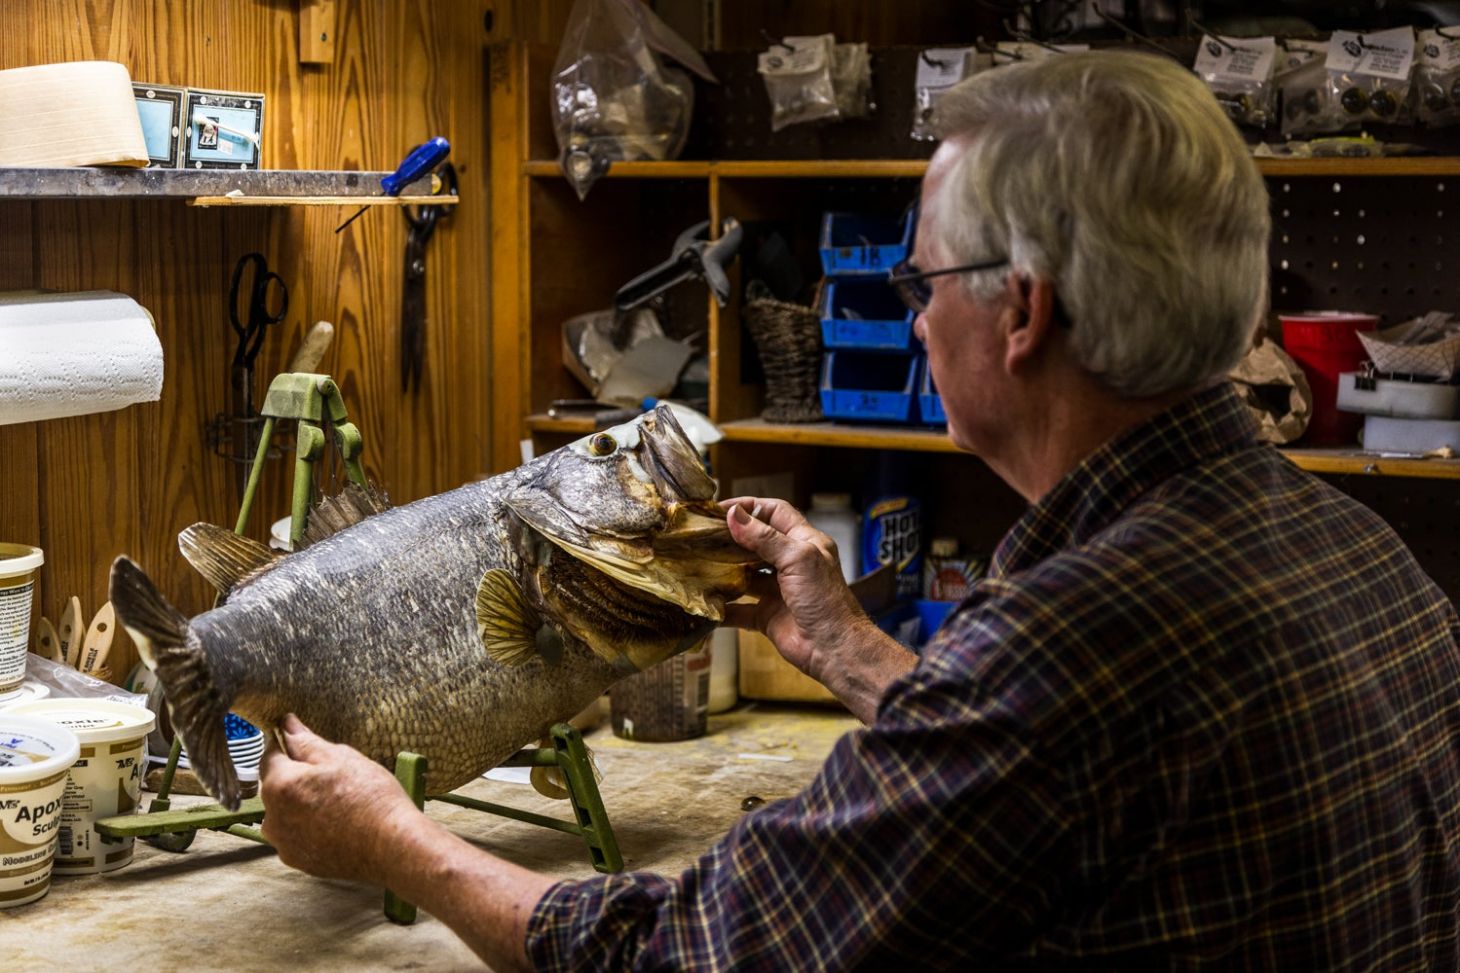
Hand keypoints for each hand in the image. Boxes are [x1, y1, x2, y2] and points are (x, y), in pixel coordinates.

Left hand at [259, 713, 423, 884]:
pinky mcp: (298, 861)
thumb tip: (286, 725)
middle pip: (277, 786)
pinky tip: (338, 824)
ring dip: (302, 804)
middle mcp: (273, 818)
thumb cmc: (370, 799)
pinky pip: (296, 835)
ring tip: (338, 804)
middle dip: (298, 777)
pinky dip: (310, 828)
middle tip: (335, 777)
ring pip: (285, 812)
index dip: (288, 746)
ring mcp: (284, 843)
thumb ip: (307, 742)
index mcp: (280, 786)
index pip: (269, 755)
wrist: (391, 846)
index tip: (307, 746)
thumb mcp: (341, 758)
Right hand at [720, 497, 868, 682]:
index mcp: (804, 542)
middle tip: (704, 535)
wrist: (834, 648)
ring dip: (725, 571)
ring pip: (745, 575)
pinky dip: (723, 608)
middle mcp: (790, 564)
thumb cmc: (824, 599)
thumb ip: (765, 537)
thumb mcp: (797, 559)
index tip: (721, 508)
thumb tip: (735, 515)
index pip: (775, 513)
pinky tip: (705, 603)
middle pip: (756, 542)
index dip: (750, 507)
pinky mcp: (767, 616)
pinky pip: (739, 610)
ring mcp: (777, 590)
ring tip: (699, 564)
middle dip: (731, 538)